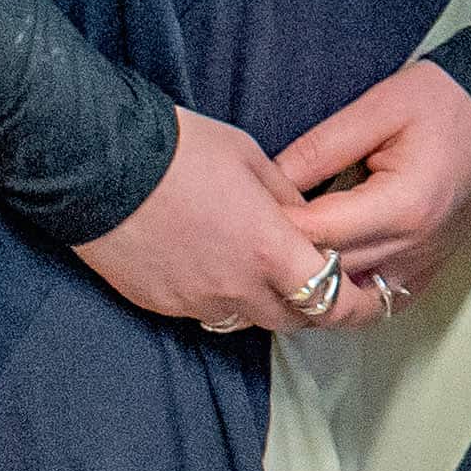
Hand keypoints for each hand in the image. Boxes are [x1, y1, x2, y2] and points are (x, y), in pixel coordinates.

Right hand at [71, 110, 352, 335]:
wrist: (98, 163)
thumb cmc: (180, 150)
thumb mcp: (252, 160)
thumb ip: (288, 200)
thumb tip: (306, 219)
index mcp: (271, 250)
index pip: (333, 300)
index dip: (359, 306)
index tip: (373, 301)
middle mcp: (238, 288)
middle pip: (294, 319)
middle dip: (313, 305)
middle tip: (320, 285)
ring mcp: (197, 301)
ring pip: (248, 320)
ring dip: (264, 303)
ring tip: (262, 272)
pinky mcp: (161, 304)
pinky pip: (205, 313)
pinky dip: (220, 297)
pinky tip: (212, 266)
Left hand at [274, 60, 470, 312]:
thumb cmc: (446, 100)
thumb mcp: (377, 108)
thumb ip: (320, 148)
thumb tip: (270, 180)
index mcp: (402, 205)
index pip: (318, 233)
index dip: (275, 224)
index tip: (246, 210)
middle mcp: (416, 245)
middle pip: (331, 273)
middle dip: (287, 256)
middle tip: (252, 235)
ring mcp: (427, 262)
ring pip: (352, 296)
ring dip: (316, 280)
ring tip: (284, 255)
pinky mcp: (433, 267)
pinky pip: (383, 299)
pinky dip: (351, 291)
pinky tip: (329, 272)